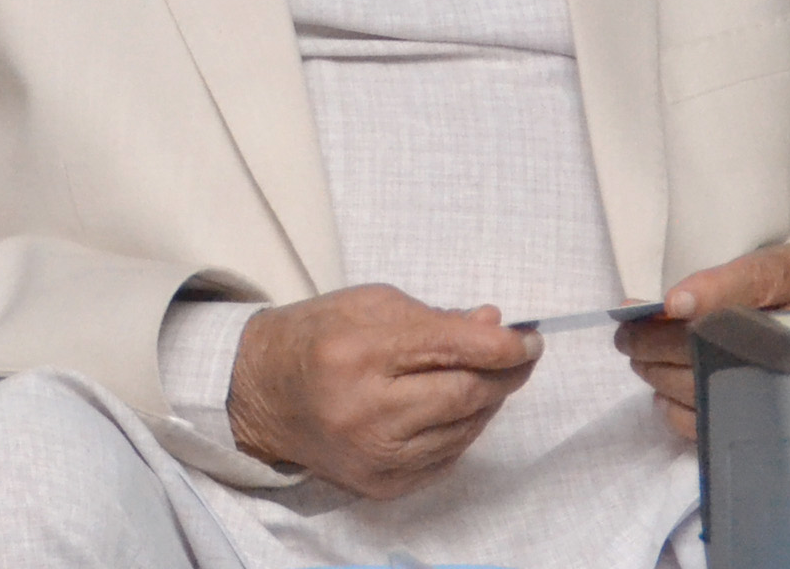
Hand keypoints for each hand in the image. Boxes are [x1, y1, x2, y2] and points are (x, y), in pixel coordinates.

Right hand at [228, 285, 541, 498]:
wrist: (260, 393)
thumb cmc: (315, 338)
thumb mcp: (369, 306)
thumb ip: (435, 318)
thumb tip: (496, 329)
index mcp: (358, 351)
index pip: (452, 349)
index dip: (504, 345)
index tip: (530, 339)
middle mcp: (366, 409)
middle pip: (467, 395)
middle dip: (504, 374)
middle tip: (519, 357)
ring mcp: (374, 454)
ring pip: (465, 430)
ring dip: (484, 402)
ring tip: (479, 377)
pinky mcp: (381, 484)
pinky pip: (448, 458)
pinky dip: (460, 431)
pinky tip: (449, 409)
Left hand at [619, 244, 789, 440]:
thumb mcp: (786, 268)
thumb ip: (731, 280)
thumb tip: (674, 302)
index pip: (722, 329)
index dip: (675, 323)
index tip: (647, 311)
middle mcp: (784, 373)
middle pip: (701, 363)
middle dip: (652, 347)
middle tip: (626, 336)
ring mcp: (772, 405)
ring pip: (698, 396)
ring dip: (657, 375)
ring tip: (640, 356)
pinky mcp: (762, 426)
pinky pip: (710, 429)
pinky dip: (676, 411)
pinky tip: (664, 393)